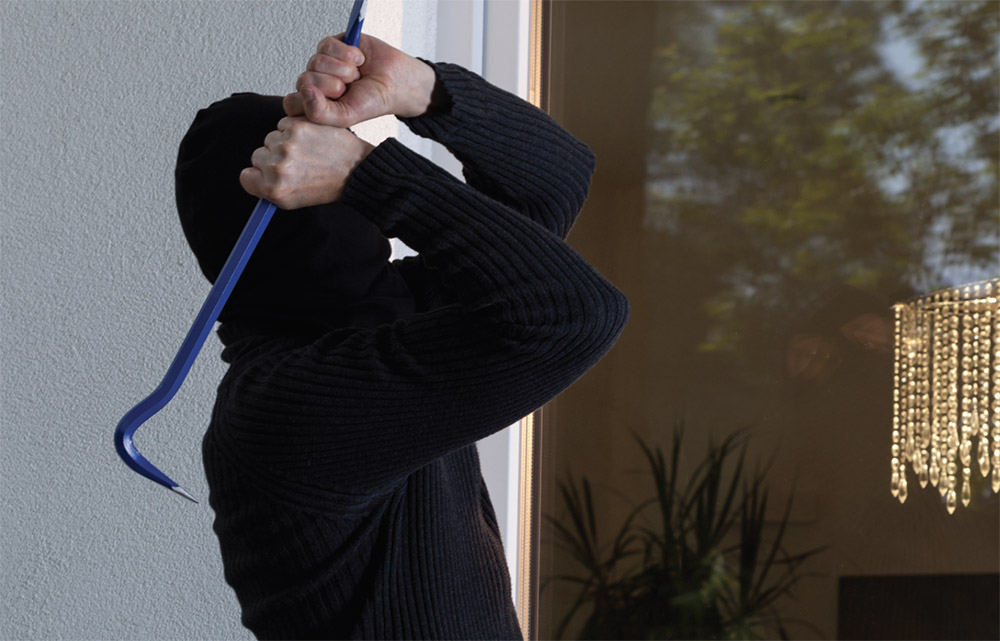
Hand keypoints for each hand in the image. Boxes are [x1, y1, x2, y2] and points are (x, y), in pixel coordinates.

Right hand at [239, 116, 373, 209]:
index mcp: (274, 189)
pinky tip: (311, 139)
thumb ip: (269, 190)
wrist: (355, 169)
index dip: (258, 175)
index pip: (246, 177)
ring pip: (271, 137)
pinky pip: (284, 124)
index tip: (269, 174)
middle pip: (258, 155)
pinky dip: (295, 128)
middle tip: (297, 164)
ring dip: (285, 141)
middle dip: (274, 158)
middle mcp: (278, 167)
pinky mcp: (297, 126)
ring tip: (307, 152)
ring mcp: (287, 145)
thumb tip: (251, 178)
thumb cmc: (328, 184)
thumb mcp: (294, 200)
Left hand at [283, 33, 437, 126]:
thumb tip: (304, 91)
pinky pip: (327, 45)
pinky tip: (359, 60)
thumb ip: (319, 113)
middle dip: (331, 85)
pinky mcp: (333, 44)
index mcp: (315, 104)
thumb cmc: (372, 102)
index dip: (309, 103)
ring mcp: (323, 63)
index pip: (292, 103)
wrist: (396, 82)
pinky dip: (346, 53)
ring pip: (315, 61)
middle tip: (349, 88)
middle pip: (303, 80)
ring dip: (342, 69)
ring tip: (356, 74)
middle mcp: (316, 82)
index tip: (332, 104)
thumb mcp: (346, 116)